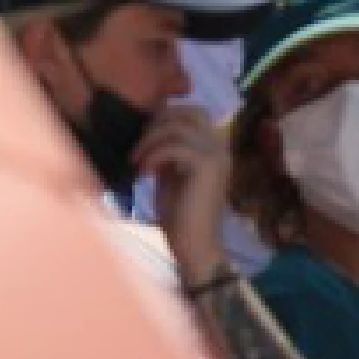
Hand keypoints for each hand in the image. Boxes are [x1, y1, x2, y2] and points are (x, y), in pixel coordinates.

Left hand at [136, 106, 231, 280]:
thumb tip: (150, 133)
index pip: (194, 113)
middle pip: (190, 112)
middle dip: (159, 123)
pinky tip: (144, 173)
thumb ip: (167, 153)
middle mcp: (221, 147)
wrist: (195, 247)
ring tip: (137, 162)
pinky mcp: (207, 166)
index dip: (167, 118)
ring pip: (179, 126)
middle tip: (140, 147)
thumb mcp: (171, 177)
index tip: (145, 140)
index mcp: (215, 149)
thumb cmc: (181, 217)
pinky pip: (174, 146)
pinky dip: (154, 156)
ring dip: (150, 140)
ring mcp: (217, 155)